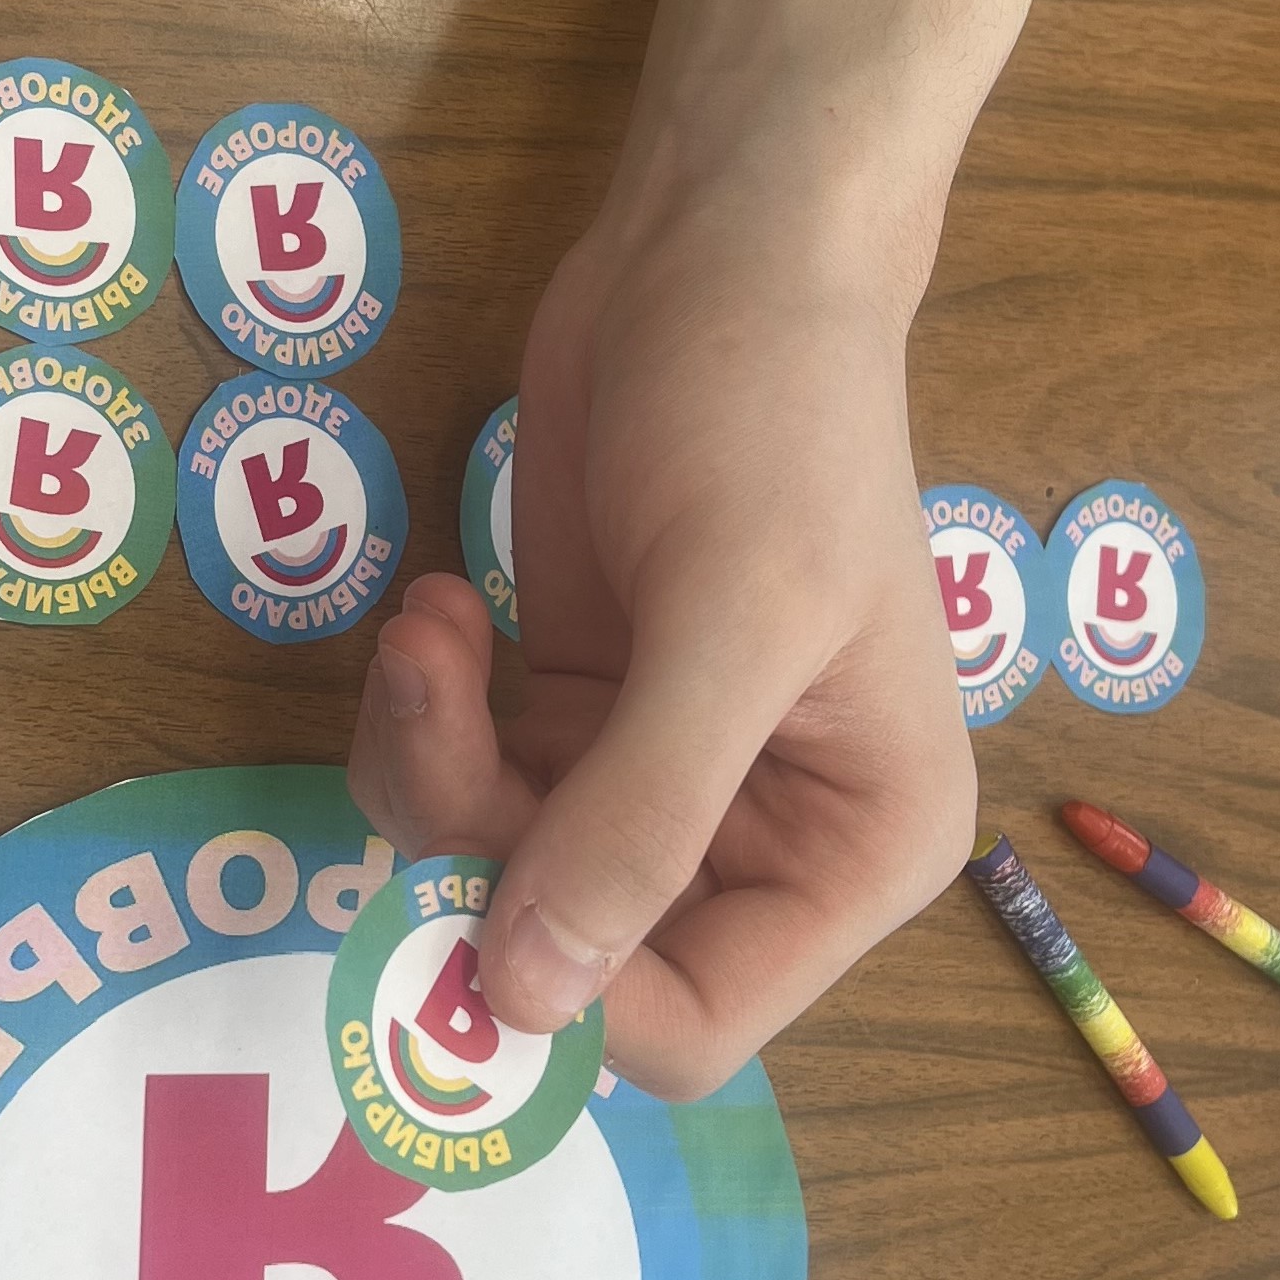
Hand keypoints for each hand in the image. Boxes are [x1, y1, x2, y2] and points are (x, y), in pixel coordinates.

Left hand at [348, 138, 976, 1097]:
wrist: (723, 252)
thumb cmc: (772, 420)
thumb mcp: (730, 620)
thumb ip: (637, 819)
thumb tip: (531, 1002)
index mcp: (855, 855)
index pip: (694, 1027)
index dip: (571, 991)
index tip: (469, 881)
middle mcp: (760, 847)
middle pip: (571, 960)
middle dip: (478, 850)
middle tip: (436, 704)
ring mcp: (655, 785)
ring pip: (488, 876)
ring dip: (431, 767)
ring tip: (436, 631)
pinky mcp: (570, 718)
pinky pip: (461, 788)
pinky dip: (425, 714)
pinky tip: (443, 608)